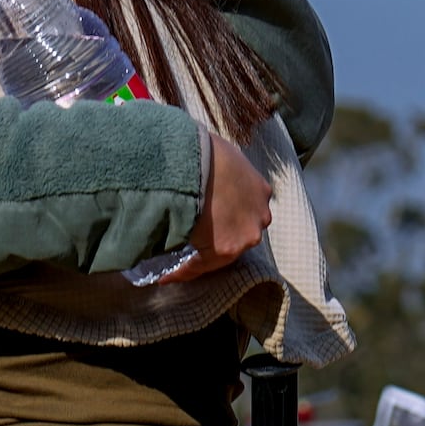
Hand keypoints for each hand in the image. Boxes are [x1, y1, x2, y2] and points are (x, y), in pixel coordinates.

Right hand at [184, 124, 271, 275]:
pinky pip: (200, 265)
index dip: (224, 220)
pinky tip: (165, 275)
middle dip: (216, 239)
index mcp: (260, 191)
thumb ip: (220, 168)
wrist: (197, 161)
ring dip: (198, 257)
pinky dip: (182, 271)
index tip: (208, 226)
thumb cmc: (203, 150)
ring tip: (172, 263)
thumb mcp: (222, 153)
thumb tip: (200, 167)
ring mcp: (245, 234)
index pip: (244, 213)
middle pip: (238, 234)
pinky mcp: (225, 248)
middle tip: (191, 243)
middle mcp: (260, 216)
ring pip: (221, 253)